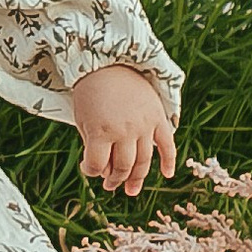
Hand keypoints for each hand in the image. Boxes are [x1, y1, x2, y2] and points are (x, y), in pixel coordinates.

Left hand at [72, 68, 178, 198]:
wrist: (107, 60)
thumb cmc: (89, 91)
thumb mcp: (81, 118)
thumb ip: (92, 145)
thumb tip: (104, 170)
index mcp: (101, 131)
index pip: (98, 166)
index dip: (91, 172)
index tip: (88, 169)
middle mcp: (125, 130)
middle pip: (123, 166)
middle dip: (115, 179)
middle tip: (110, 186)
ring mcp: (144, 124)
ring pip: (145, 161)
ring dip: (138, 178)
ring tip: (130, 190)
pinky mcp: (158, 117)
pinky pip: (168, 144)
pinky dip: (169, 161)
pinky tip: (167, 174)